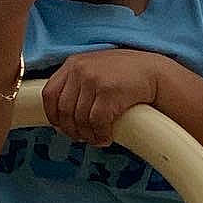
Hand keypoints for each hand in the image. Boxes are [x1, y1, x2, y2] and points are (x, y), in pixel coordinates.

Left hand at [41, 49, 166, 146]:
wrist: (152, 71)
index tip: (60, 126)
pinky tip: (106, 137)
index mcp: (73, 64)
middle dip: (71, 129)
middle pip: (64, 110)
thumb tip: (60, 118)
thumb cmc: (124, 74)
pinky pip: (97, 122)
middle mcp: (80, 69)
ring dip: (87, 135)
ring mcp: (93, 80)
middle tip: (80, 138)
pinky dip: (100, 135)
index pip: (49, 93)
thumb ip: (76, 85)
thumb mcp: (94, 69)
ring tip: (96, 138)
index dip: (52, 115)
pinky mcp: (108, 92)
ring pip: (80, 118)